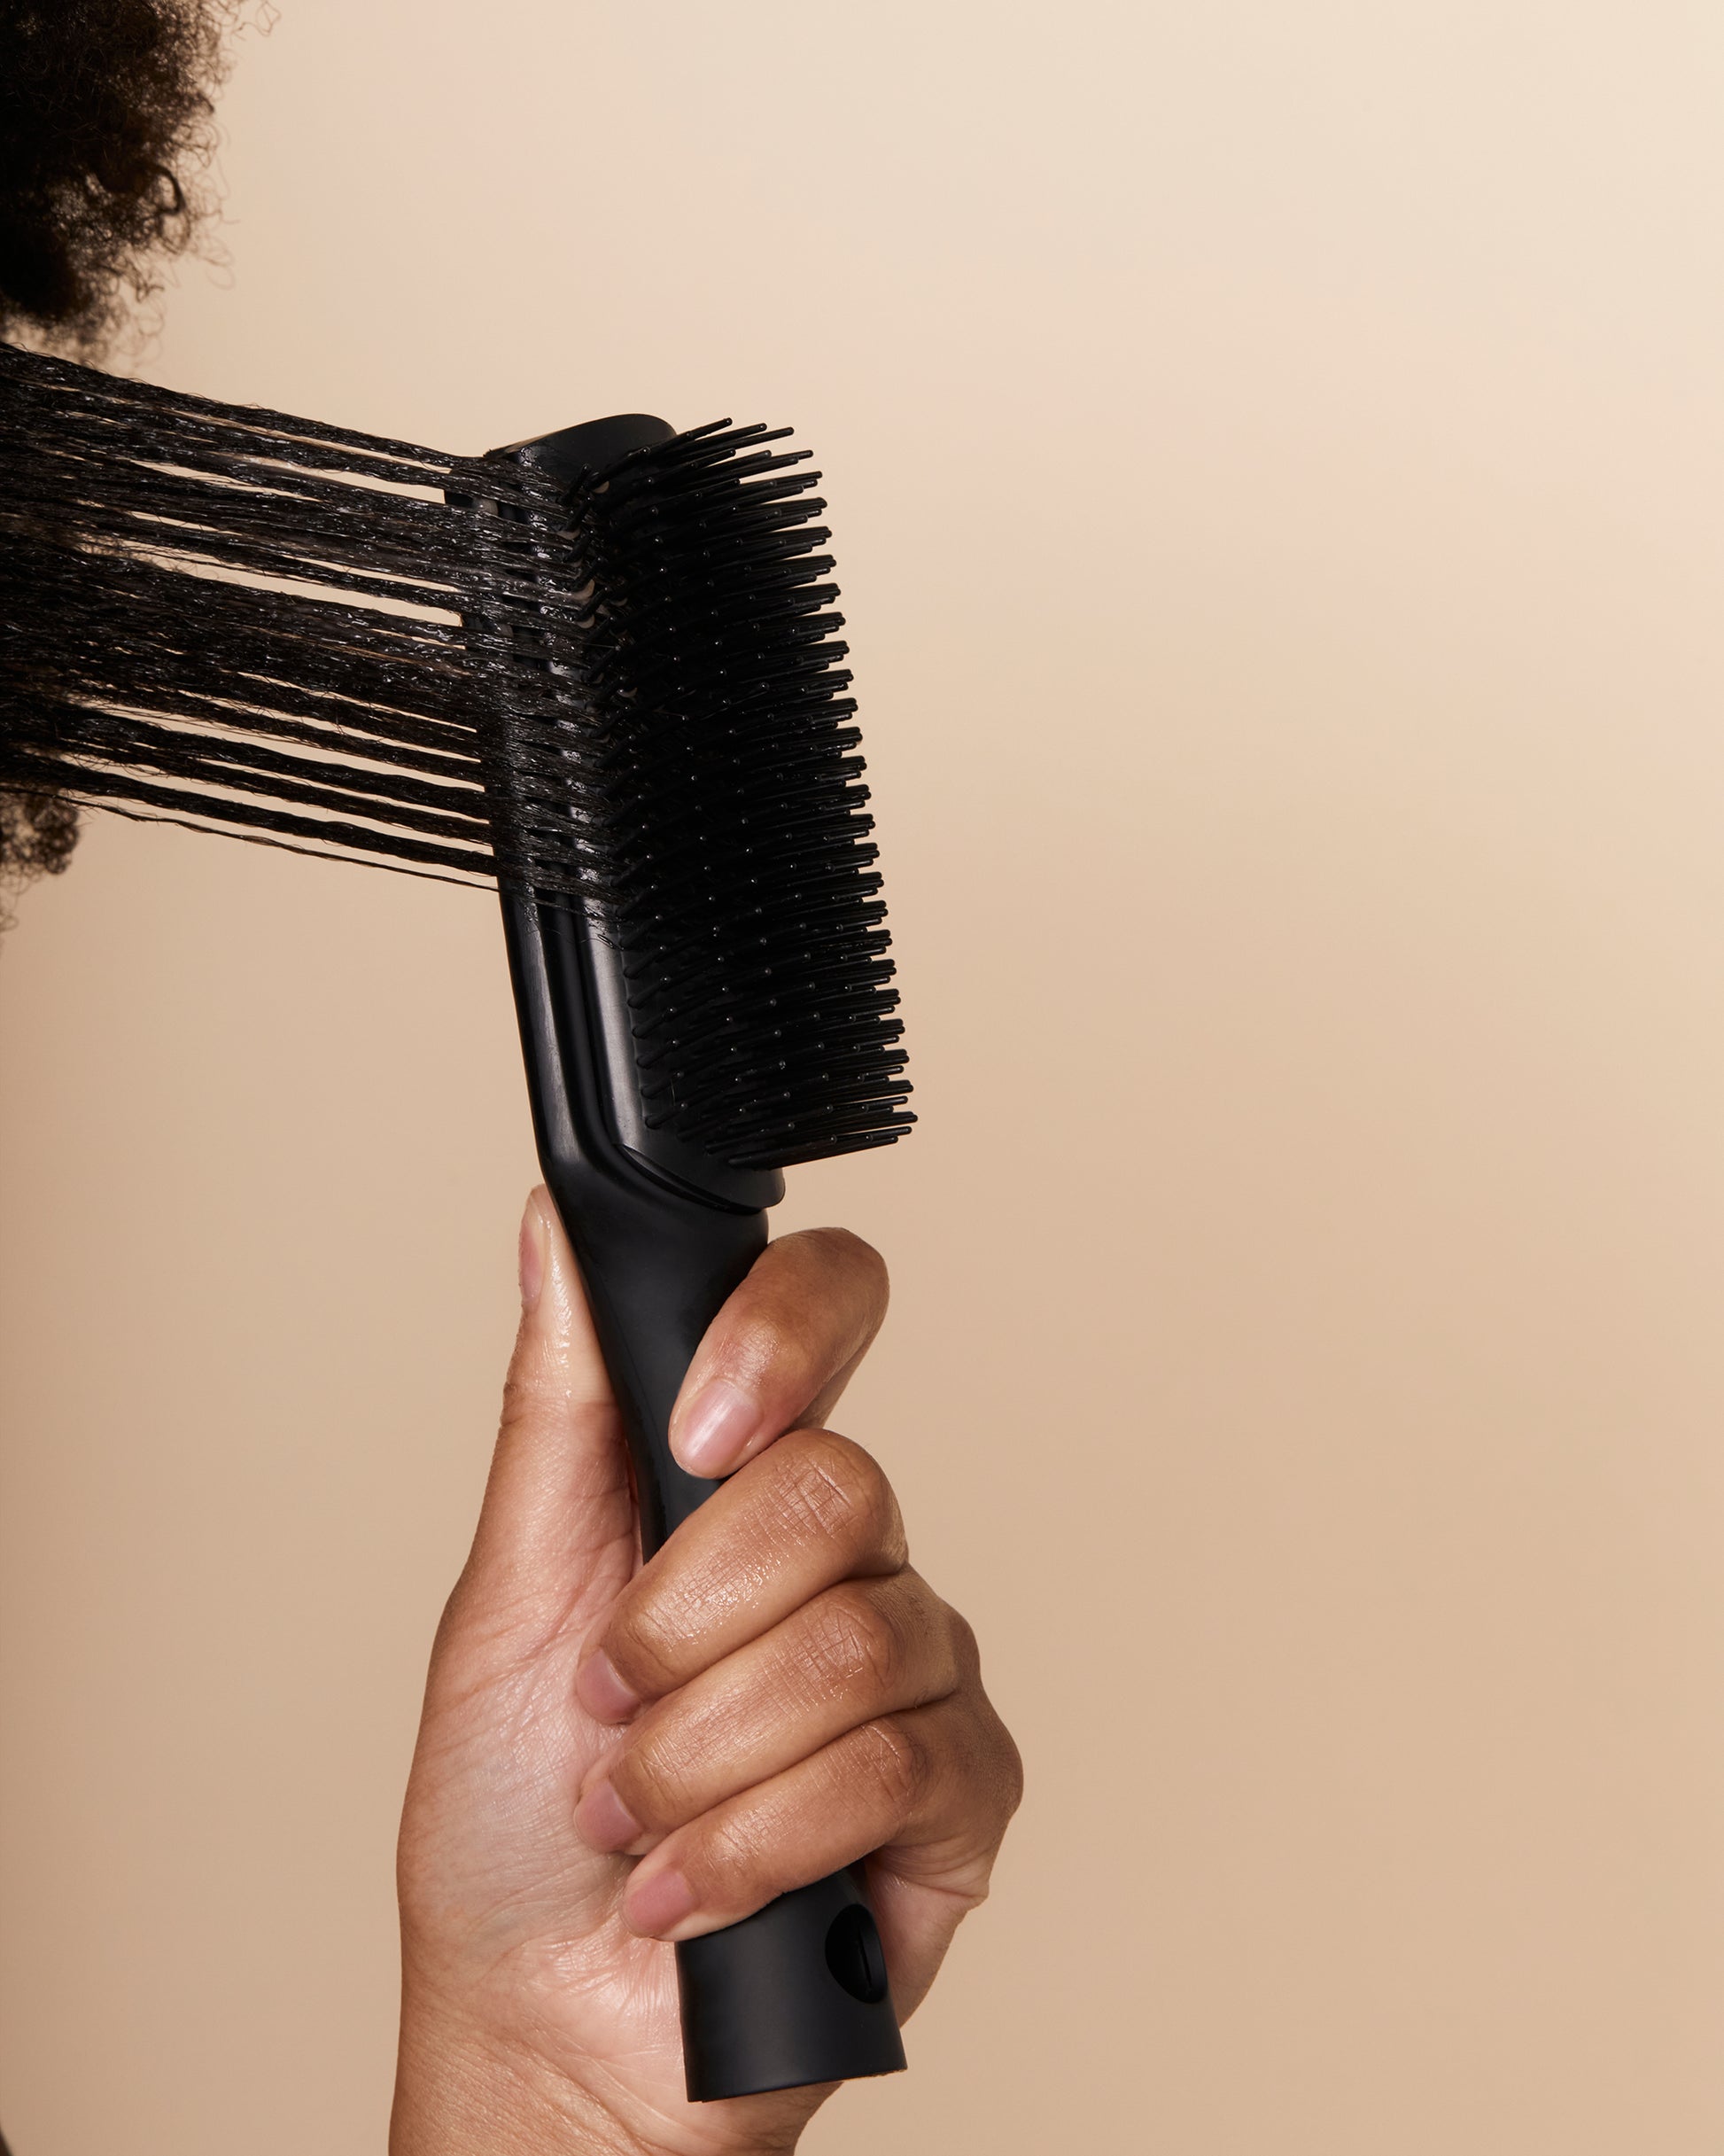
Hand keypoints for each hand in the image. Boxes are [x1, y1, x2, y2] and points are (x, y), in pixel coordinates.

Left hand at [391, 1191, 1020, 2155]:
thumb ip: (556, 1411)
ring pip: (853, 1639)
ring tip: (639, 1817)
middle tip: (609, 1704)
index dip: (787, 1333)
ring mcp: (920, 1668)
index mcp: (740, 1484)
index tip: (699, 1426)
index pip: (829, 1312)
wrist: (548, 2033)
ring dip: (698, 1756)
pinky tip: (699, 1891)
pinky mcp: (966, 1791)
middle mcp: (849, 1557)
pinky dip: (753, 1842)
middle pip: (838, 1486)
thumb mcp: (506, 1599)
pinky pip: (889, 1763)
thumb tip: (548, 1229)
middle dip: (682, 1623)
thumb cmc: (510, 1822)